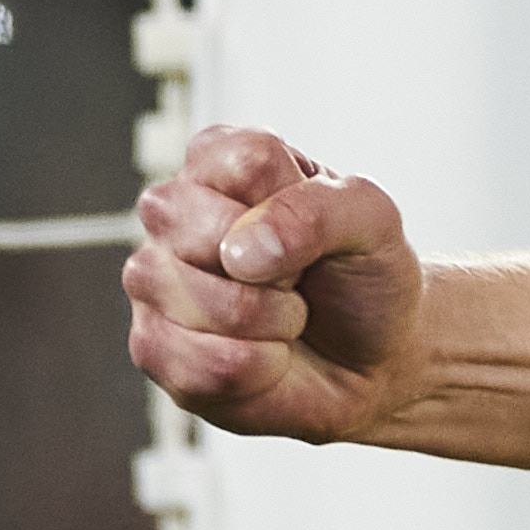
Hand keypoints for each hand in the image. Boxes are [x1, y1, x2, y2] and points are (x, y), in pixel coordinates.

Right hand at [124, 124, 424, 441]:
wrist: (376, 357)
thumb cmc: (362, 275)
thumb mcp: (372, 221)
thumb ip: (317, 211)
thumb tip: (240, 250)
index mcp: (219, 160)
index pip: (245, 163)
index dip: (296, 209)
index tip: (315, 230)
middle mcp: (172, 214)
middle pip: (208, 234)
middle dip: (280, 272)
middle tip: (298, 278)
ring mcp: (153, 280)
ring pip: (204, 306)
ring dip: (273, 324)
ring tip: (285, 317)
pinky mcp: (154, 349)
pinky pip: (201, 367)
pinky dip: (259, 369)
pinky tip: (268, 357)